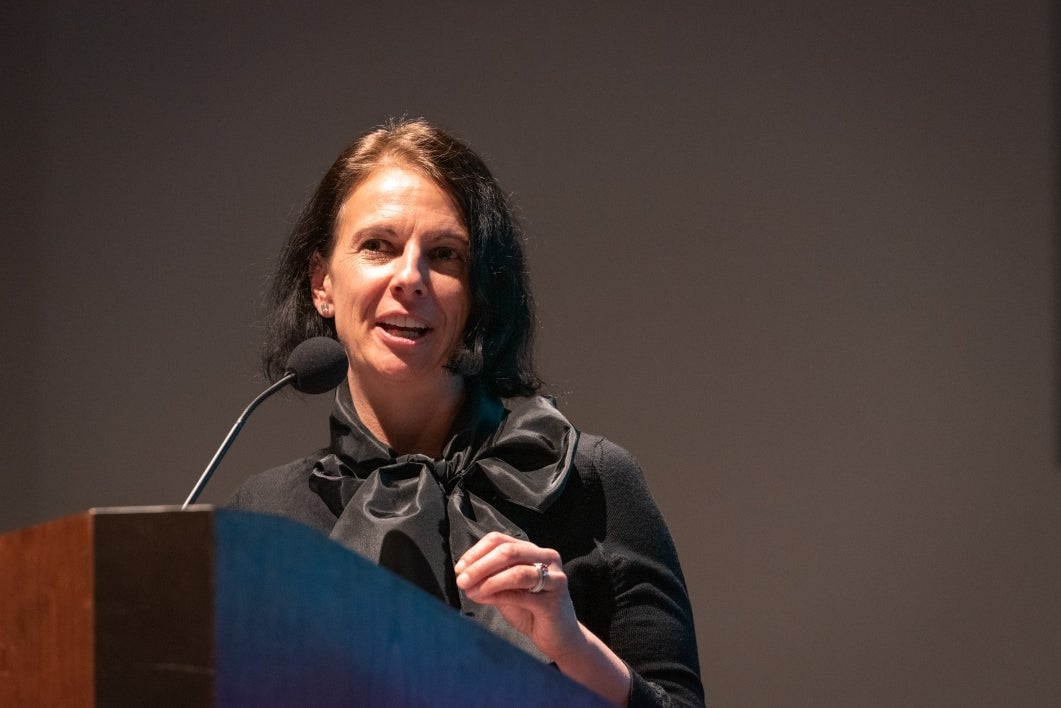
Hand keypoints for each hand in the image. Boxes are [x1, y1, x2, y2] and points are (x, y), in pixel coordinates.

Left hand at [454, 531, 580, 660]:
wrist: (559, 638)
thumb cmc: (531, 612)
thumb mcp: (506, 591)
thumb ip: (490, 580)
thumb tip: (464, 576)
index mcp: (532, 551)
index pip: (500, 540)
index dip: (476, 552)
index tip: (459, 568)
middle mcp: (546, 558)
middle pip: (508, 551)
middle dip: (480, 565)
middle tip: (462, 580)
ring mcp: (554, 577)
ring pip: (517, 571)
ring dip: (488, 580)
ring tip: (471, 591)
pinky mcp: (554, 600)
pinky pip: (522, 595)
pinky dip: (498, 596)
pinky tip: (483, 599)